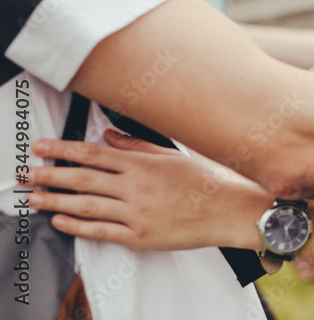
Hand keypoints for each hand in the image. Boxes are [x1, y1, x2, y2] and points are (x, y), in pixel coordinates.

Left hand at [24, 130, 270, 250]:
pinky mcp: (140, 236)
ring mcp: (137, 213)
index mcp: (143, 165)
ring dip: (56, 201)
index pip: (94, 154)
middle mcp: (136, 188)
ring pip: (87, 205)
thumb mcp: (172, 155)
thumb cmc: (203, 182)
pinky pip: (102, 231)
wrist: (226, 211)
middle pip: (84, 179)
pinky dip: (77, 225)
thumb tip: (108, 138)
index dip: (64, 150)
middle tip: (26, 173)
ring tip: (34, 198)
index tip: (42, 147)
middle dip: (50, 175)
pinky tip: (61, 220)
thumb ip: (137, 146)